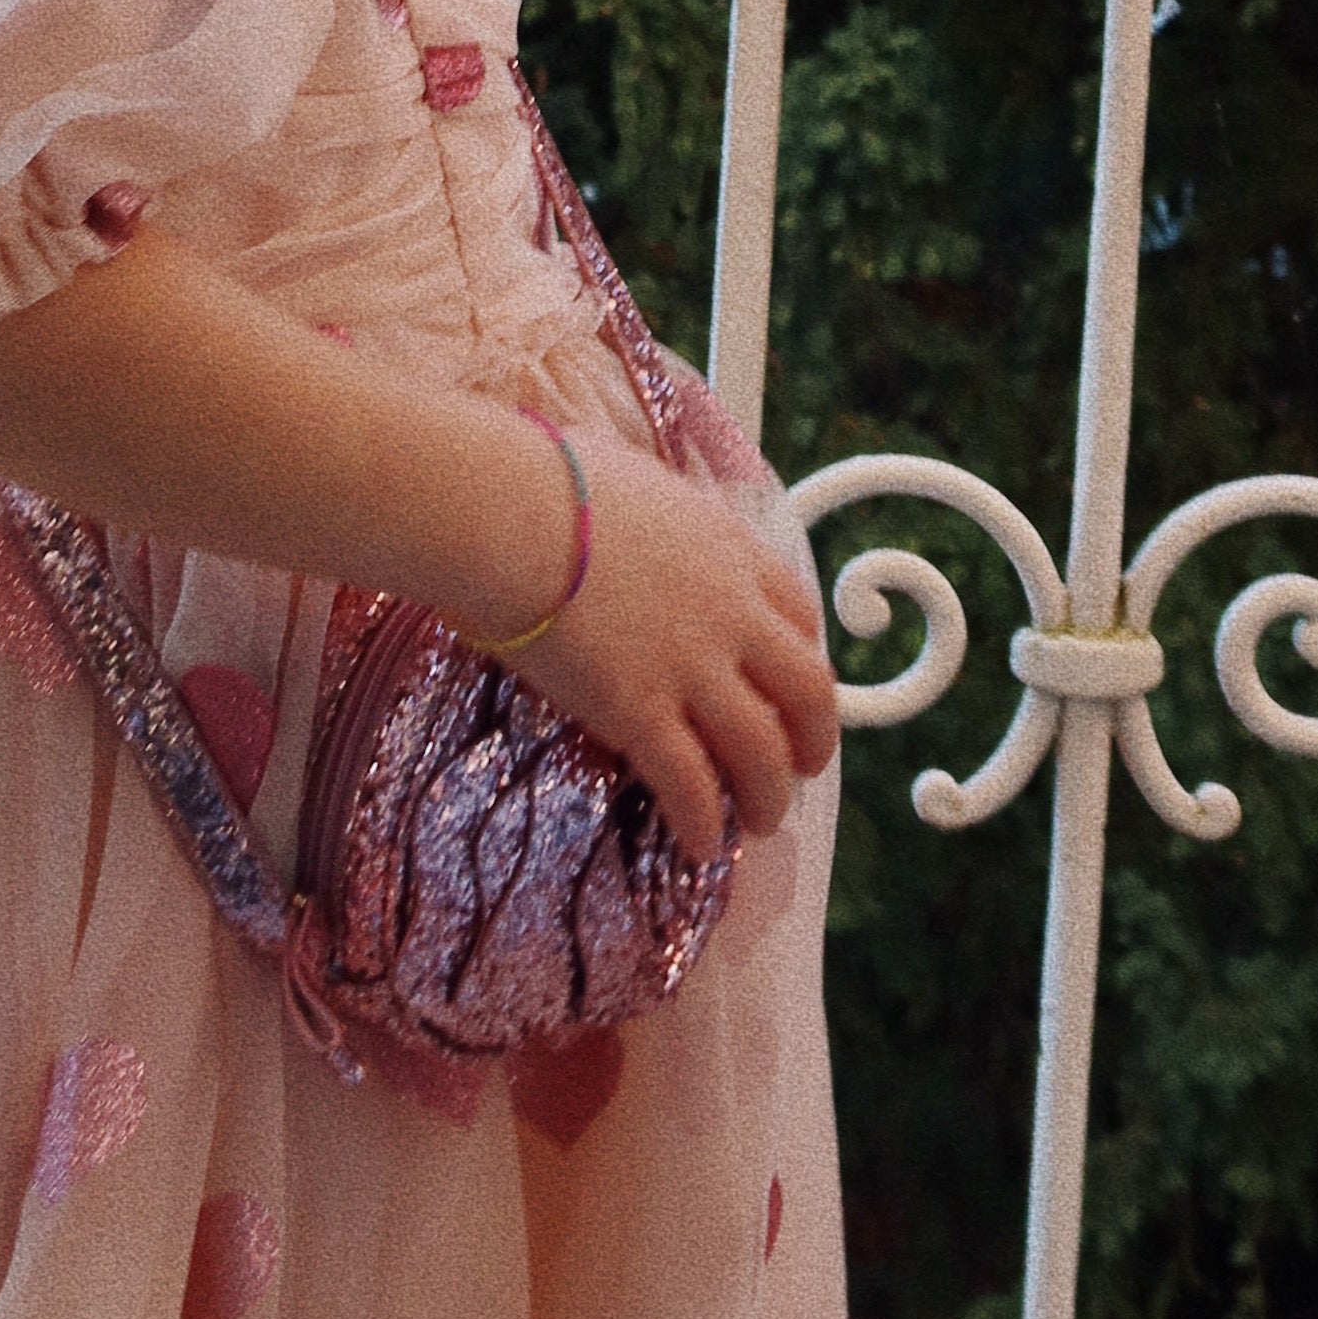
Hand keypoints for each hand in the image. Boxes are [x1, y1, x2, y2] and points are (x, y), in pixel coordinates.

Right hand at [521, 441, 835, 865]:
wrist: (502, 512)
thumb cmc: (542, 477)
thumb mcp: (627, 471)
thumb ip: (648, 501)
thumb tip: (619, 486)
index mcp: (729, 550)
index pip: (799, 614)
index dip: (802, 659)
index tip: (787, 685)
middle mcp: (729, 613)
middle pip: (808, 691)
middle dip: (815, 739)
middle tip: (800, 767)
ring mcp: (690, 667)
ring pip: (763, 752)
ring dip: (768, 795)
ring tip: (757, 821)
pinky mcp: (640, 712)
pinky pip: (691, 786)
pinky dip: (704, 824)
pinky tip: (700, 847)